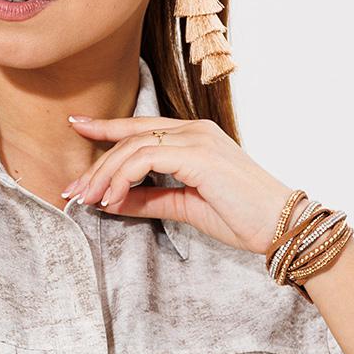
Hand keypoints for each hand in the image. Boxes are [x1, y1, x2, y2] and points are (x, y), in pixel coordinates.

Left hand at [63, 113, 299, 256]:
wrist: (281, 226)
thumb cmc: (241, 217)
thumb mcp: (184, 207)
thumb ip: (148, 200)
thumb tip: (111, 202)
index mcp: (195, 137)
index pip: (142, 127)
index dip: (106, 127)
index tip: (77, 127)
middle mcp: (195, 130)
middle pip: (131, 136)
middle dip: (97, 164)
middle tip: (72, 190)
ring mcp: (198, 139)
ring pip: (133, 146)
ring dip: (105, 175)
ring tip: (89, 200)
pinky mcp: (198, 154)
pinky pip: (145, 159)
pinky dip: (122, 179)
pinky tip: (111, 200)